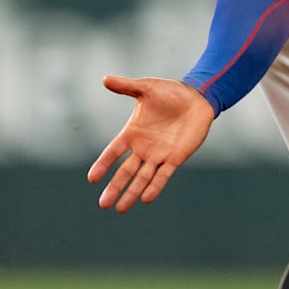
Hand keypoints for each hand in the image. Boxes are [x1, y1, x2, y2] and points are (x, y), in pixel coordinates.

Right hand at [87, 76, 214, 210]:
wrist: (196, 98)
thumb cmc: (170, 92)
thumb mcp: (146, 88)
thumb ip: (126, 86)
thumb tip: (105, 79)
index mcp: (132, 133)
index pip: (113, 152)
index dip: (103, 164)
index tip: (92, 178)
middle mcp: (143, 148)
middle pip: (125, 172)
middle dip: (114, 187)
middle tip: (103, 204)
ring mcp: (158, 155)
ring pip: (142, 178)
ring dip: (132, 193)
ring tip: (120, 209)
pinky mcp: (175, 158)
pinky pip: (163, 175)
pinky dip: (155, 187)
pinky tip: (146, 199)